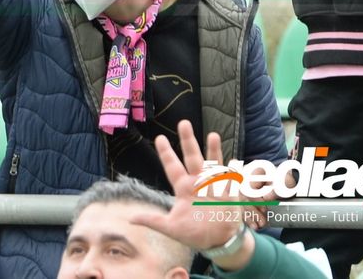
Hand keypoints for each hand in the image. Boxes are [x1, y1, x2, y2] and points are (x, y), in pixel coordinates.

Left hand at [129, 121, 254, 268]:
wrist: (218, 240)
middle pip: (191, 157)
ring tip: (212, 135)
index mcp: (183, 188)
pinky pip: (230, 175)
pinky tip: (233, 161)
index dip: (166, 153)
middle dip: (188, 141)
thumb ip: (153, 220)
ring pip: (212, 161)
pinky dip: (231, 167)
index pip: (173, 167)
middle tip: (183, 123)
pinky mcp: (228, 190)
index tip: (159, 138)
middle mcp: (198, 182)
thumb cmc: (194, 233)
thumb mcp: (171, 228)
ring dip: (212, 149)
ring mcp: (214, 184)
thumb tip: (130, 219)